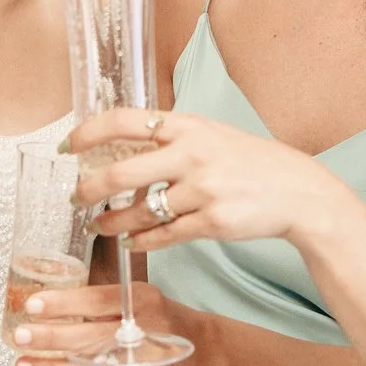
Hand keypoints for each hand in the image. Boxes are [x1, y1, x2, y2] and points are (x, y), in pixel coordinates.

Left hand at [8, 281, 206, 365]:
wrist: (205, 353)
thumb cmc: (167, 321)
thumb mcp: (143, 298)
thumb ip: (106, 302)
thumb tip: (54, 304)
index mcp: (142, 301)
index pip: (98, 300)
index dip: (65, 304)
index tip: (34, 305)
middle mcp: (142, 331)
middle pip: (90, 336)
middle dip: (51, 338)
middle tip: (20, 336)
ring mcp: (138, 362)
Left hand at [67, 109, 356, 254]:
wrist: (297, 190)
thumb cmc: (249, 161)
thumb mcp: (211, 134)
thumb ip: (171, 139)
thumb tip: (121, 148)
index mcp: (187, 125)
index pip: (124, 121)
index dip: (89, 133)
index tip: (68, 146)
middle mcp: (191, 154)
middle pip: (120, 174)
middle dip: (88, 191)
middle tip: (75, 200)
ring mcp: (202, 190)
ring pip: (138, 212)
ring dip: (111, 223)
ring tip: (100, 227)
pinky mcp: (212, 222)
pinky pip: (163, 235)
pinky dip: (141, 242)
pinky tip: (131, 243)